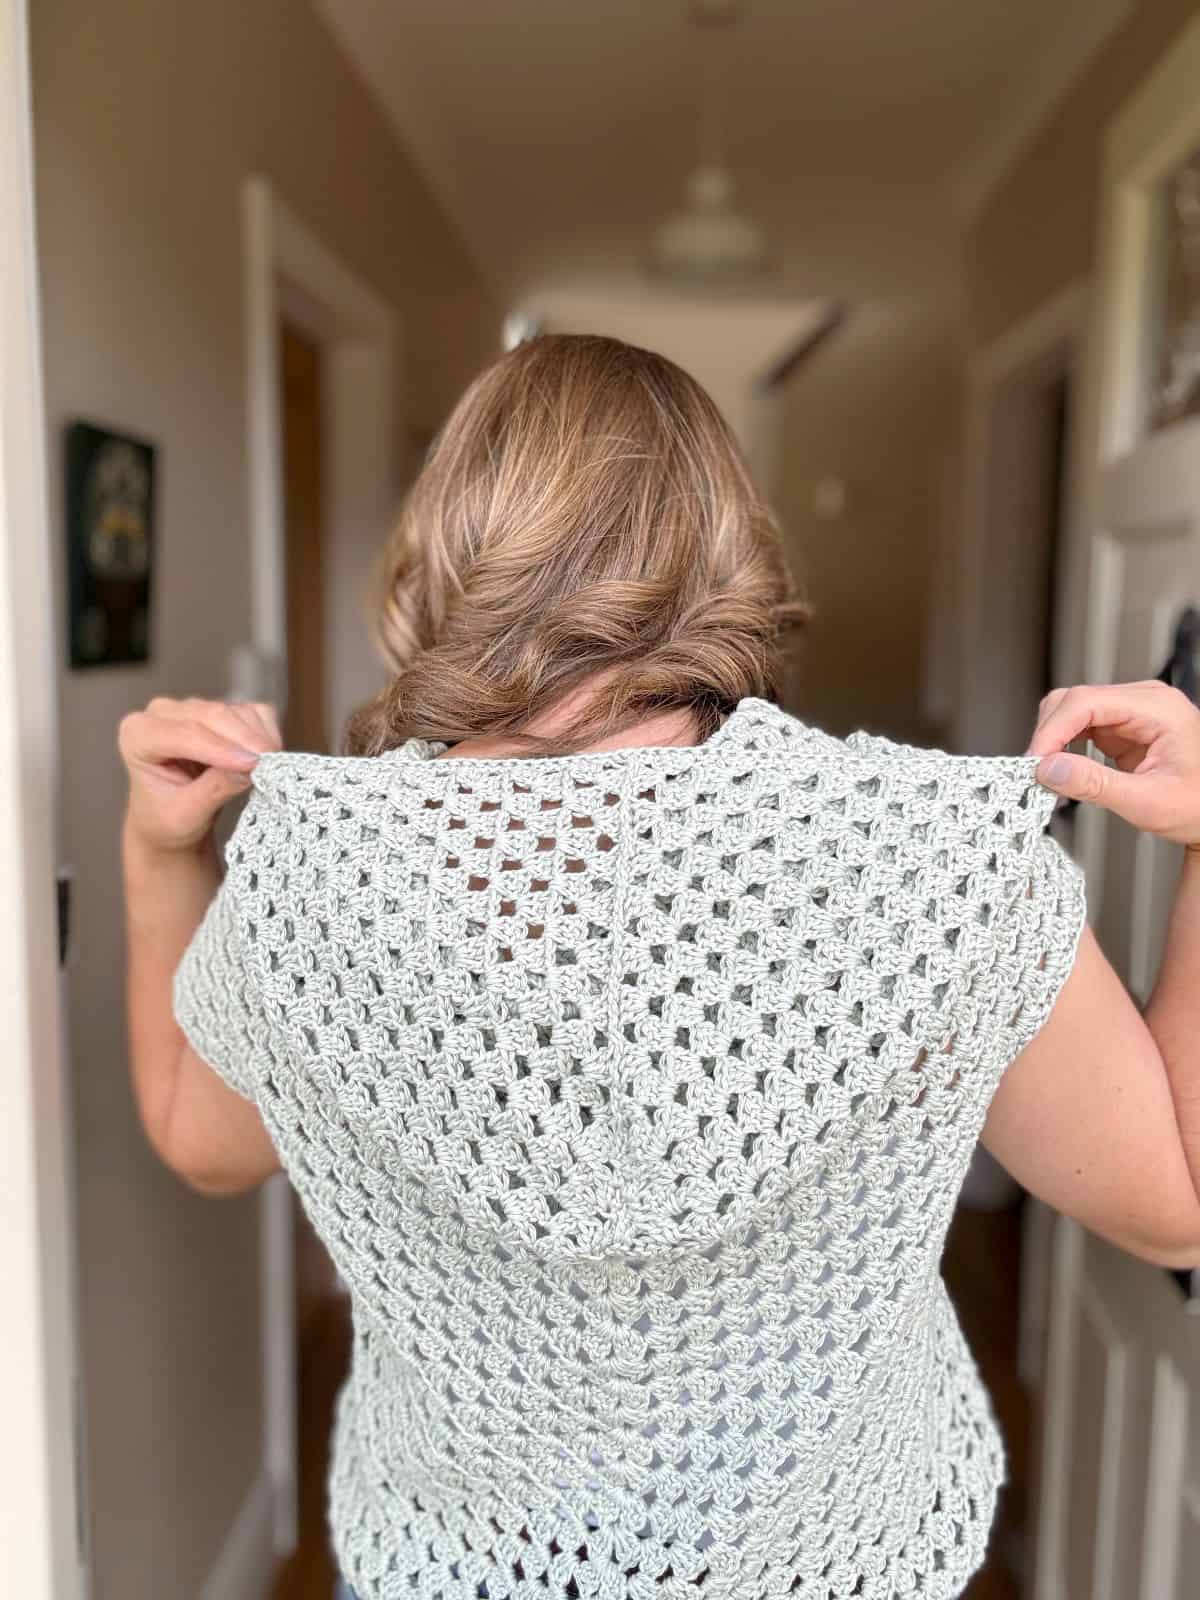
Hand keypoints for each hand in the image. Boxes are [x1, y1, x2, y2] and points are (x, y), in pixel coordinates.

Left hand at [119, 697, 281, 852]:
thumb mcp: (186, 815)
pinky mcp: (220, 711)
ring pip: (236, 711)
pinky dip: (266, 732)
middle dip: (246, 740)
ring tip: (269, 768)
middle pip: (213, 715)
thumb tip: (248, 767)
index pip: (185, 733)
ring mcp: (193, 708)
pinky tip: (266, 756)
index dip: (222, 748)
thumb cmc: (167, 820)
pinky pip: (252, 712)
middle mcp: (162, 714)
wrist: (169, 820)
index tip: (254, 766)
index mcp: (137, 735)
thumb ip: (213, 790)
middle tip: (272, 766)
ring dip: (259, 738)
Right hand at [1026, 680, 1199, 846]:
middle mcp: (1144, 702)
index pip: (1086, 702)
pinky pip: (1080, 727)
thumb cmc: (1198, 807)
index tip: (1035, 762)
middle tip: (1037, 772)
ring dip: (1054, 741)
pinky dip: (1064, 748)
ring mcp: (1131, 713)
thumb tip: (1049, 769)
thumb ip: (1095, 785)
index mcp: (1158, 709)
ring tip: (1048, 774)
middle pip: (1074, 700)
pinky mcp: (1121, 728)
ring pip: (1071, 711)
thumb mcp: (1147, 802)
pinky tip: (1063, 770)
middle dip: (1049, 735)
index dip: (1053, 730)